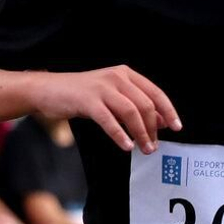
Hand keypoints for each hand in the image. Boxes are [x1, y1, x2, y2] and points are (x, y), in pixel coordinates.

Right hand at [34, 67, 179, 154]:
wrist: (47, 89)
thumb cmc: (80, 96)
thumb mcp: (110, 96)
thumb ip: (133, 105)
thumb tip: (160, 122)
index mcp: (125, 74)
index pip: (155, 93)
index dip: (168, 111)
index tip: (176, 128)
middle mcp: (116, 77)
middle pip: (145, 104)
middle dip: (153, 128)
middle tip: (153, 146)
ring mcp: (102, 87)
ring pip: (131, 112)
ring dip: (140, 133)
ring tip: (144, 149)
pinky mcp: (88, 100)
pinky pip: (109, 120)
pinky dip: (120, 134)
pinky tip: (126, 146)